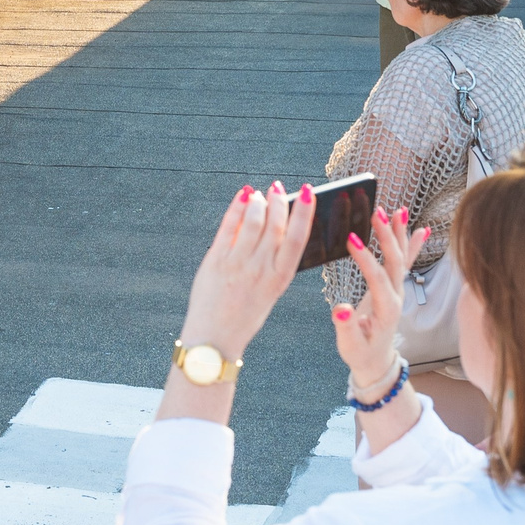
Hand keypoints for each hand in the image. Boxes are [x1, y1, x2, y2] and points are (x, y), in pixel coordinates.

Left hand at [177, 182, 316, 361]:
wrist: (215, 337)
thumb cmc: (245, 313)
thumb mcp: (270, 291)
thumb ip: (274, 261)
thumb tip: (278, 224)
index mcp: (280, 279)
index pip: (298, 238)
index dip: (305, 212)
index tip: (309, 192)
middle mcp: (260, 269)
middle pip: (275, 225)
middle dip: (279, 200)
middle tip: (279, 187)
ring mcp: (237, 264)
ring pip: (253, 222)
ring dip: (259, 202)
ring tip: (260, 194)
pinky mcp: (215, 261)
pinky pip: (229, 227)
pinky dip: (237, 208)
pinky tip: (243, 197)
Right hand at [333, 208, 422, 389]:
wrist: (376, 361)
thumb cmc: (361, 353)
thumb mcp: (350, 345)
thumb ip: (346, 327)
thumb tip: (340, 309)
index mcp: (386, 309)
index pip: (378, 278)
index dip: (366, 259)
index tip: (352, 239)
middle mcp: (396, 296)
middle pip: (395, 261)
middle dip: (387, 236)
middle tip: (378, 213)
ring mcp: (398, 290)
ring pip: (401, 257)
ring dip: (399, 233)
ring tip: (397, 210)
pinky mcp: (395, 288)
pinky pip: (406, 263)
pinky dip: (413, 244)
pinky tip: (421, 228)